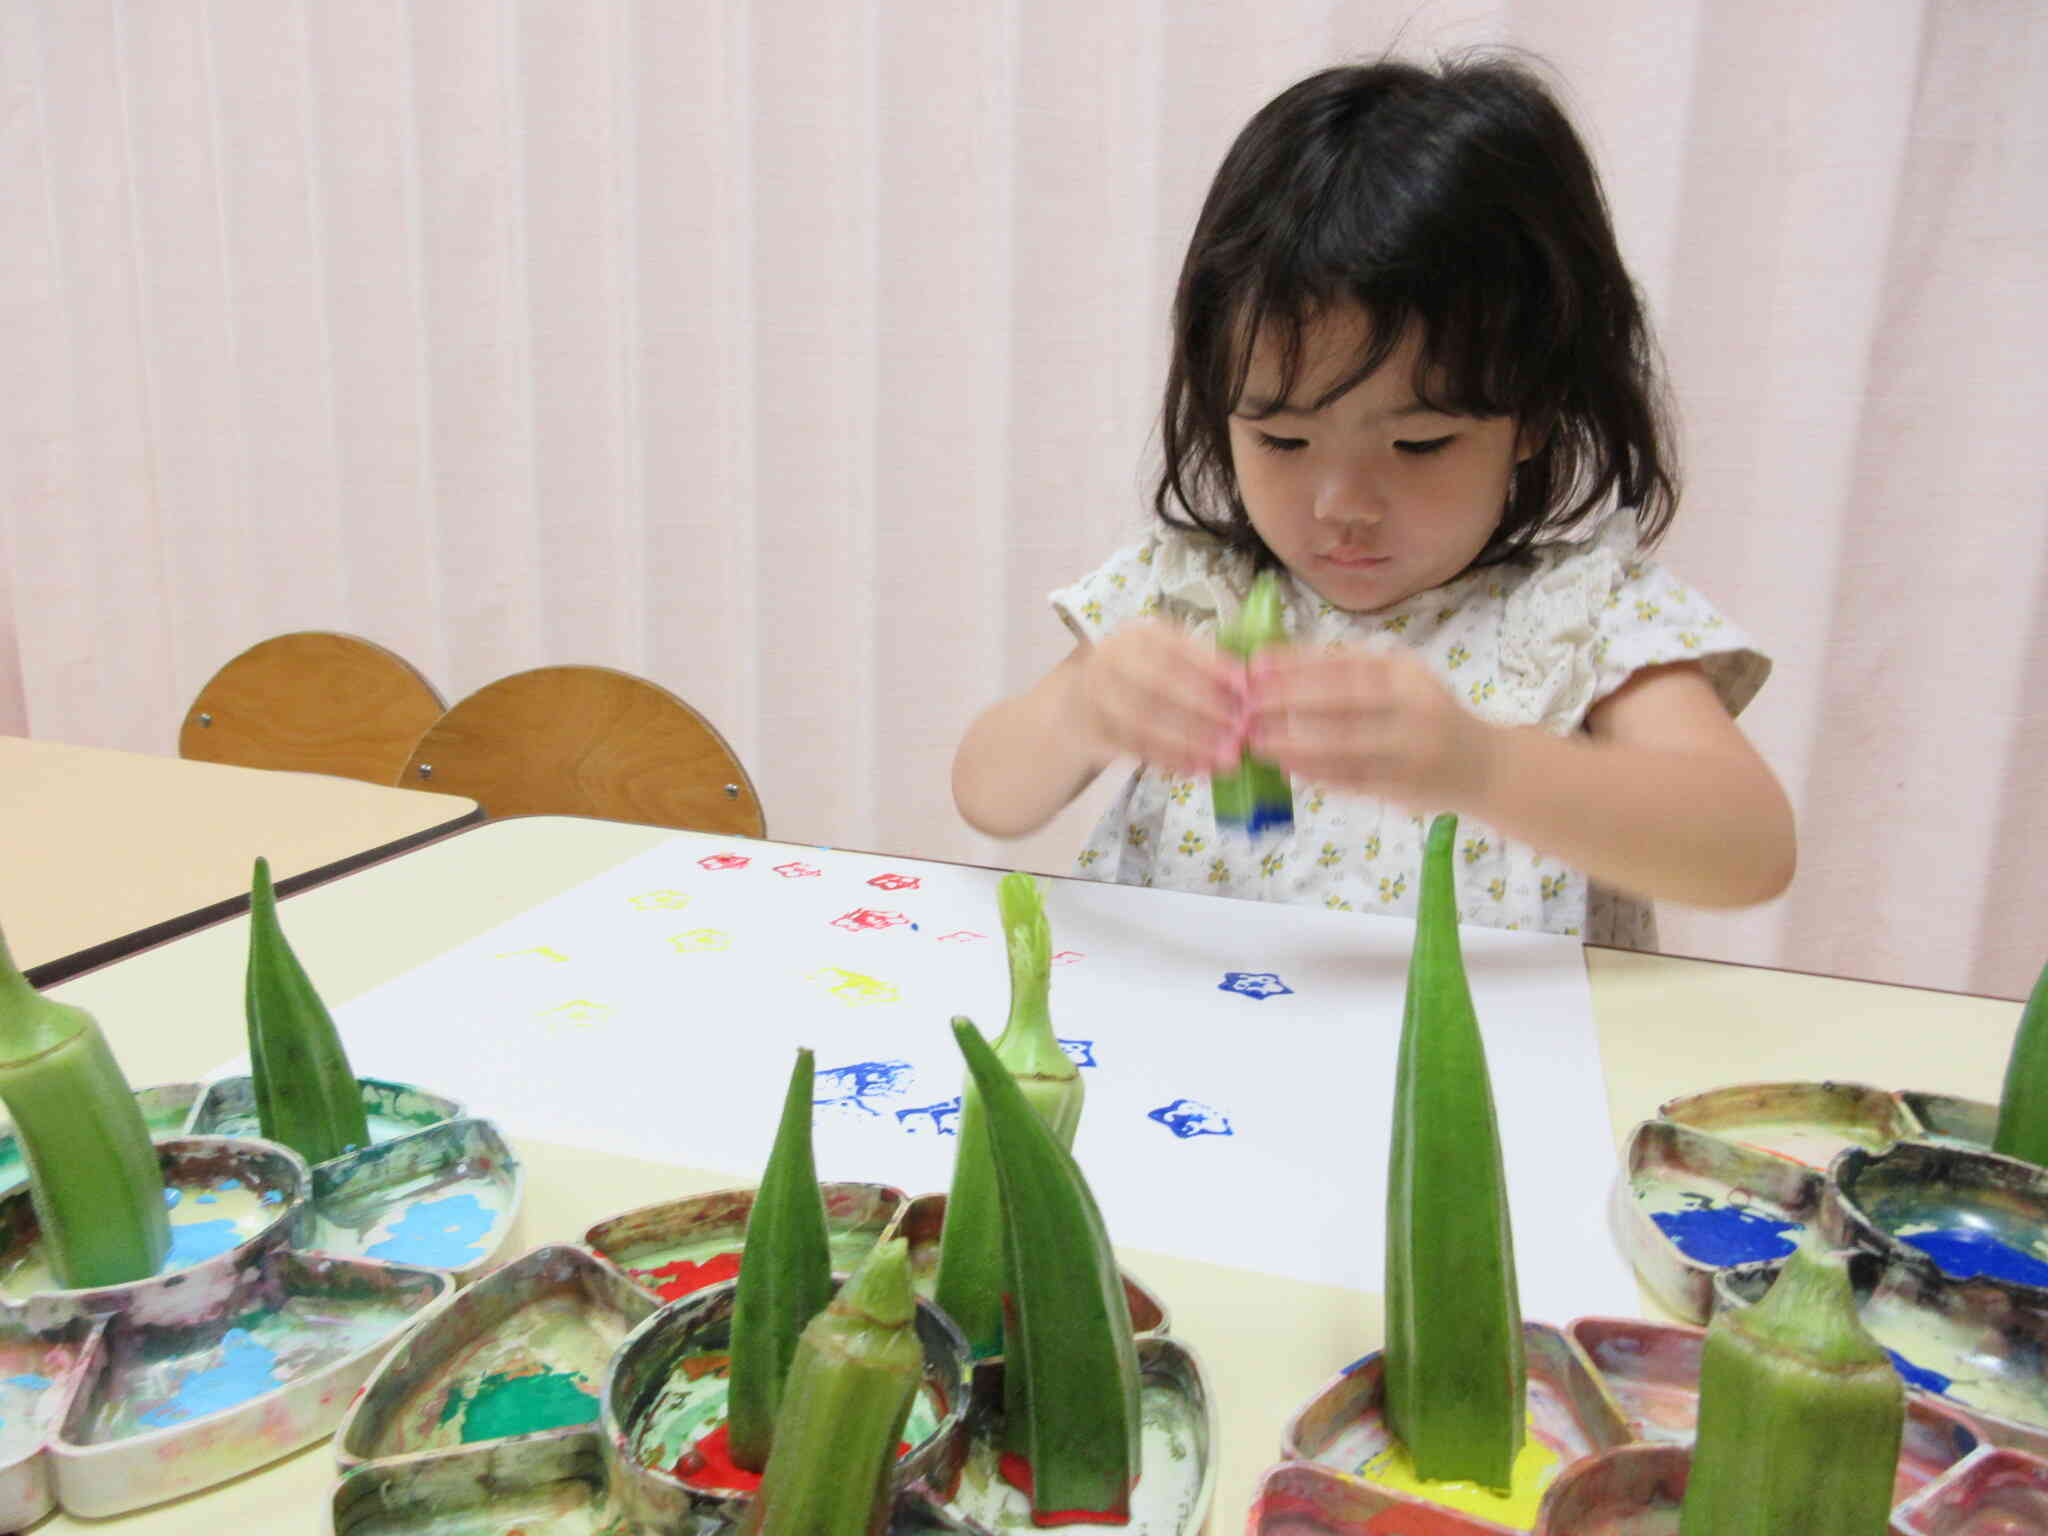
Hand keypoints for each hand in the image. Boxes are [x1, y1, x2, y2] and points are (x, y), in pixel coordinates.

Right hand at [1069, 622, 1247, 775]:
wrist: (1080, 701)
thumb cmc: (1140, 678)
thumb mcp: (1166, 659)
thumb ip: (1200, 668)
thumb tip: (1247, 686)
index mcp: (1137, 636)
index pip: (1177, 648)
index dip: (1212, 667)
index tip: (1243, 687)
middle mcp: (1113, 660)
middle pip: (1160, 683)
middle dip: (1204, 709)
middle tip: (1238, 729)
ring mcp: (1097, 696)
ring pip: (1146, 720)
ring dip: (1189, 741)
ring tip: (1224, 757)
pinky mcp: (1093, 731)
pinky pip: (1135, 747)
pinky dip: (1168, 760)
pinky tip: (1196, 769)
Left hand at [1246, 645, 1497, 808]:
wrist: (1485, 767)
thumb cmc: (1426, 716)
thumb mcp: (1400, 682)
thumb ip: (1349, 674)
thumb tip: (1277, 666)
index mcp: (1406, 673)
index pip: (1343, 663)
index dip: (1296, 664)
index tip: (1255, 665)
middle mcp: (1414, 706)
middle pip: (1341, 700)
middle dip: (1288, 702)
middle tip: (1245, 706)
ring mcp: (1411, 748)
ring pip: (1343, 744)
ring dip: (1294, 743)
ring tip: (1256, 742)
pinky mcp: (1405, 786)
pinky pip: (1351, 779)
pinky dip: (1316, 773)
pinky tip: (1286, 768)